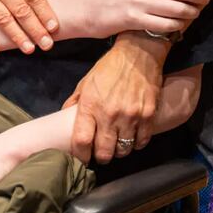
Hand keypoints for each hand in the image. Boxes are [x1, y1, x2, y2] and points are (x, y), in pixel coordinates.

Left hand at [63, 32, 165, 164]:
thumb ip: (74, 102)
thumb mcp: (86, 82)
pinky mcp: (148, 115)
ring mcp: (130, 116)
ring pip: (124, 150)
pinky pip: (141, 142)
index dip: (80, 155)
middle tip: (101, 154)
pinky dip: (136, 143)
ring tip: (117, 145)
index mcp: (90, 105)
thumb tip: (64, 118)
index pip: (82, 140)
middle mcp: (110, 113)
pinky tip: (132, 137)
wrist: (138, 54)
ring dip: (119, 151)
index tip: (82, 158)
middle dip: (101, 157)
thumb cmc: (109, 67)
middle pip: (104, 152)